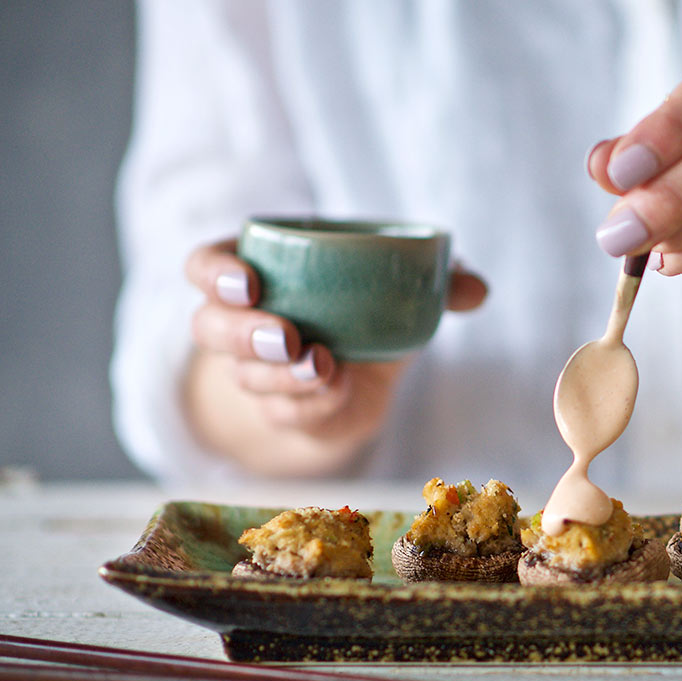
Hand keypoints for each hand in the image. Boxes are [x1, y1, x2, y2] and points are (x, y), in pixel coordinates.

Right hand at [181, 239, 487, 475]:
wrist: (364, 372)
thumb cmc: (367, 310)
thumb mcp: (398, 288)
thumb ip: (438, 282)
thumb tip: (476, 289)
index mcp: (253, 273)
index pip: (205, 268)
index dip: (215, 274)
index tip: (248, 281)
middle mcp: (238, 323)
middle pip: (211, 328)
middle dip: (245, 332)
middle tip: (286, 334)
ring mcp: (253, 373)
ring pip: (245, 376)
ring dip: (282, 375)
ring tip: (322, 364)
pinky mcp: (281, 412)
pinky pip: (283, 412)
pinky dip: (311, 404)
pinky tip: (338, 390)